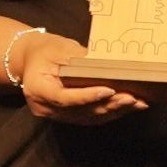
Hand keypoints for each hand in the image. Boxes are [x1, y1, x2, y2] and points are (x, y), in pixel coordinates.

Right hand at [14, 34, 142, 123]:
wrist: (30, 60)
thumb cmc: (44, 50)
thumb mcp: (60, 48)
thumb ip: (80, 59)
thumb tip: (108, 65)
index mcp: (38, 89)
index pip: (65, 97)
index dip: (88, 96)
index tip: (109, 90)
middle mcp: (45, 108)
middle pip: (80, 111)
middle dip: (109, 105)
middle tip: (133, 98)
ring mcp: (55, 115)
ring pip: (88, 118)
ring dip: (114, 111)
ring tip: (137, 103)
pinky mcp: (66, 117)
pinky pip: (89, 118)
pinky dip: (109, 112)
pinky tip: (127, 107)